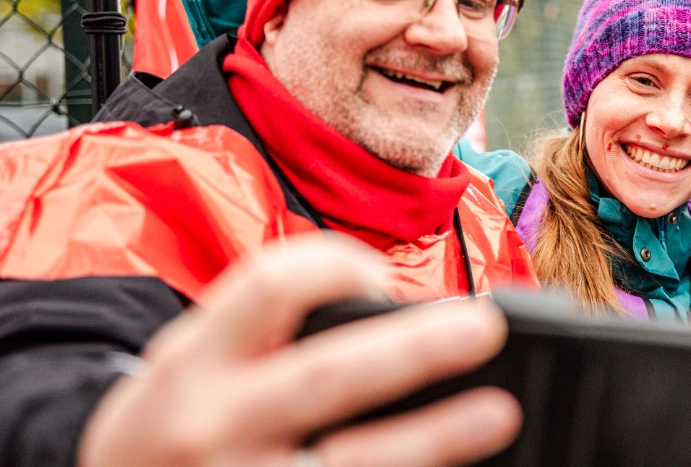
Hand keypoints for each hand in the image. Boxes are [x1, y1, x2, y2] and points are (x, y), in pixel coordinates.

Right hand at [78, 237, 520, 466]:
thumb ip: (267, 335)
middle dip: (413, 351)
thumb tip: (400, 317)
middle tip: (484, 328)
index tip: (382, 275)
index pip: (270, 287)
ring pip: (348, 464)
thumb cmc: (172, 423)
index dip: (336, 264)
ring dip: (431, 439)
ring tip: (498, 413)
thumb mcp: (191, 363)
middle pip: (327, 378)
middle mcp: (209, 429)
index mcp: (191, 364)